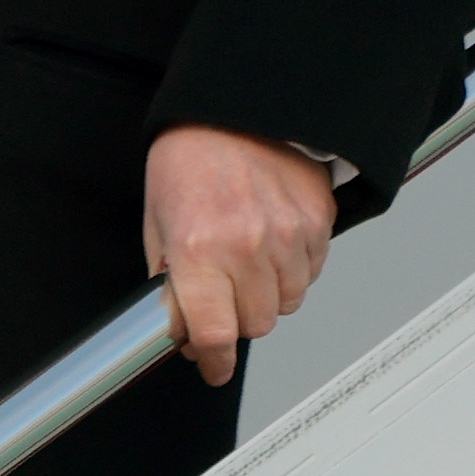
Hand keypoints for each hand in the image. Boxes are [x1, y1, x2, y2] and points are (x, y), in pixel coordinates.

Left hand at [142, 124, 336, 388]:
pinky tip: (271, 241)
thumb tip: (180, 330)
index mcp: (198, 248)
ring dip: (267, 295)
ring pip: (287, 302)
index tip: (213, 367)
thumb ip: (170, 284)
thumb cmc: (188, 158)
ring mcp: (287, 233)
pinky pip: (311, 271)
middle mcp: (246, 245)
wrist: (231, 108)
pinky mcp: (317, 219)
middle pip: (255, 325)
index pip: (215, 334)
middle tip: (222, 297)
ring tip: (247, 259)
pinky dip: (293, 268)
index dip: (213, 361)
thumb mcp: (157, 223)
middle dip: (236, 321)